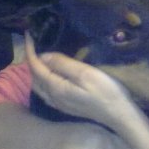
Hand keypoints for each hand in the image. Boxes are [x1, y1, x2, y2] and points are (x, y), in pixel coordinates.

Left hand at [25, 33, 140, 131]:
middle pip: (34, 77)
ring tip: (40, 54)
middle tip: (34, 42)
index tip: (29, 34)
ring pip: (38, 85)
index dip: (30, 50)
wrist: (119, 115)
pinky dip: (42, 79)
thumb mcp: (85, 74)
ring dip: (36, 69)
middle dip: (31, 59)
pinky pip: (46, 91)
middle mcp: (52, 97)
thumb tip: (43, 55)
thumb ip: (62, 64)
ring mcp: (59, 104)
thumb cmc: (106, 92)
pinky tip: (50, 73)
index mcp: (55, 88)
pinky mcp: (66, 106)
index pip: (36, 67)